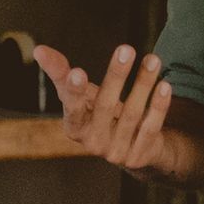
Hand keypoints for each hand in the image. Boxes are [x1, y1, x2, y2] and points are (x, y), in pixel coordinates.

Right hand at [32, 41, 184, 178]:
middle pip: (105, 106)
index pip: (71, 108)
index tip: (77, 72)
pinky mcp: (140, 155)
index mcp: (75, 127)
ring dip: (143, 85)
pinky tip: (164, 85)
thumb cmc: (101, 115)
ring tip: (153, 59)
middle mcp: (93, 142)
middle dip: (116, 76)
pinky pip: (150, 128)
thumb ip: (62, 74)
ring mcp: (117, 152)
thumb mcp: (82, 96)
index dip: (74, 92)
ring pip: (131, 114)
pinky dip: (157, 107)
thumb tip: (39, 49)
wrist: (134, 147)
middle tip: (126, 48)